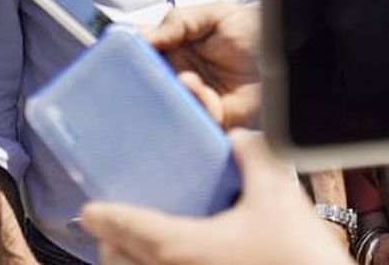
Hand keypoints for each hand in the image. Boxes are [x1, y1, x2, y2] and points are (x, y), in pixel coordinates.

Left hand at [81, 131, 350, 264]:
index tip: (89, 209)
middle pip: (121, 264)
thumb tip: (238, 137)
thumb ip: (254, 156)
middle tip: (115, 227)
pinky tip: (181, 260)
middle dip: (113, 246)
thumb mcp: (278, 195)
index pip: (126, 229)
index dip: (104, 217)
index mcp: (181, 247)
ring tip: (141, 248)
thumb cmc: (299, 257)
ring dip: (133, 264)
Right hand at [141, 2, 259, 129]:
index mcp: (181, 47)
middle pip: (153, 81)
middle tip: (156, 71)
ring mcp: (198, 98)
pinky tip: (210, 100)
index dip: (138, 53)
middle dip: (150, 78)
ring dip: (176, 94)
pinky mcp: (214, 121)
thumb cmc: (261, 31)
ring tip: (191, 81)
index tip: (134, 50)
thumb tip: (142, 35)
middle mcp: (185, 73)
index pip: (148, 52)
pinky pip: (195, 122)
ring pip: (170, 102)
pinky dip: (198, 111)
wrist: (297, 57)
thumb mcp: (219, 14)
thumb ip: (179, 21)